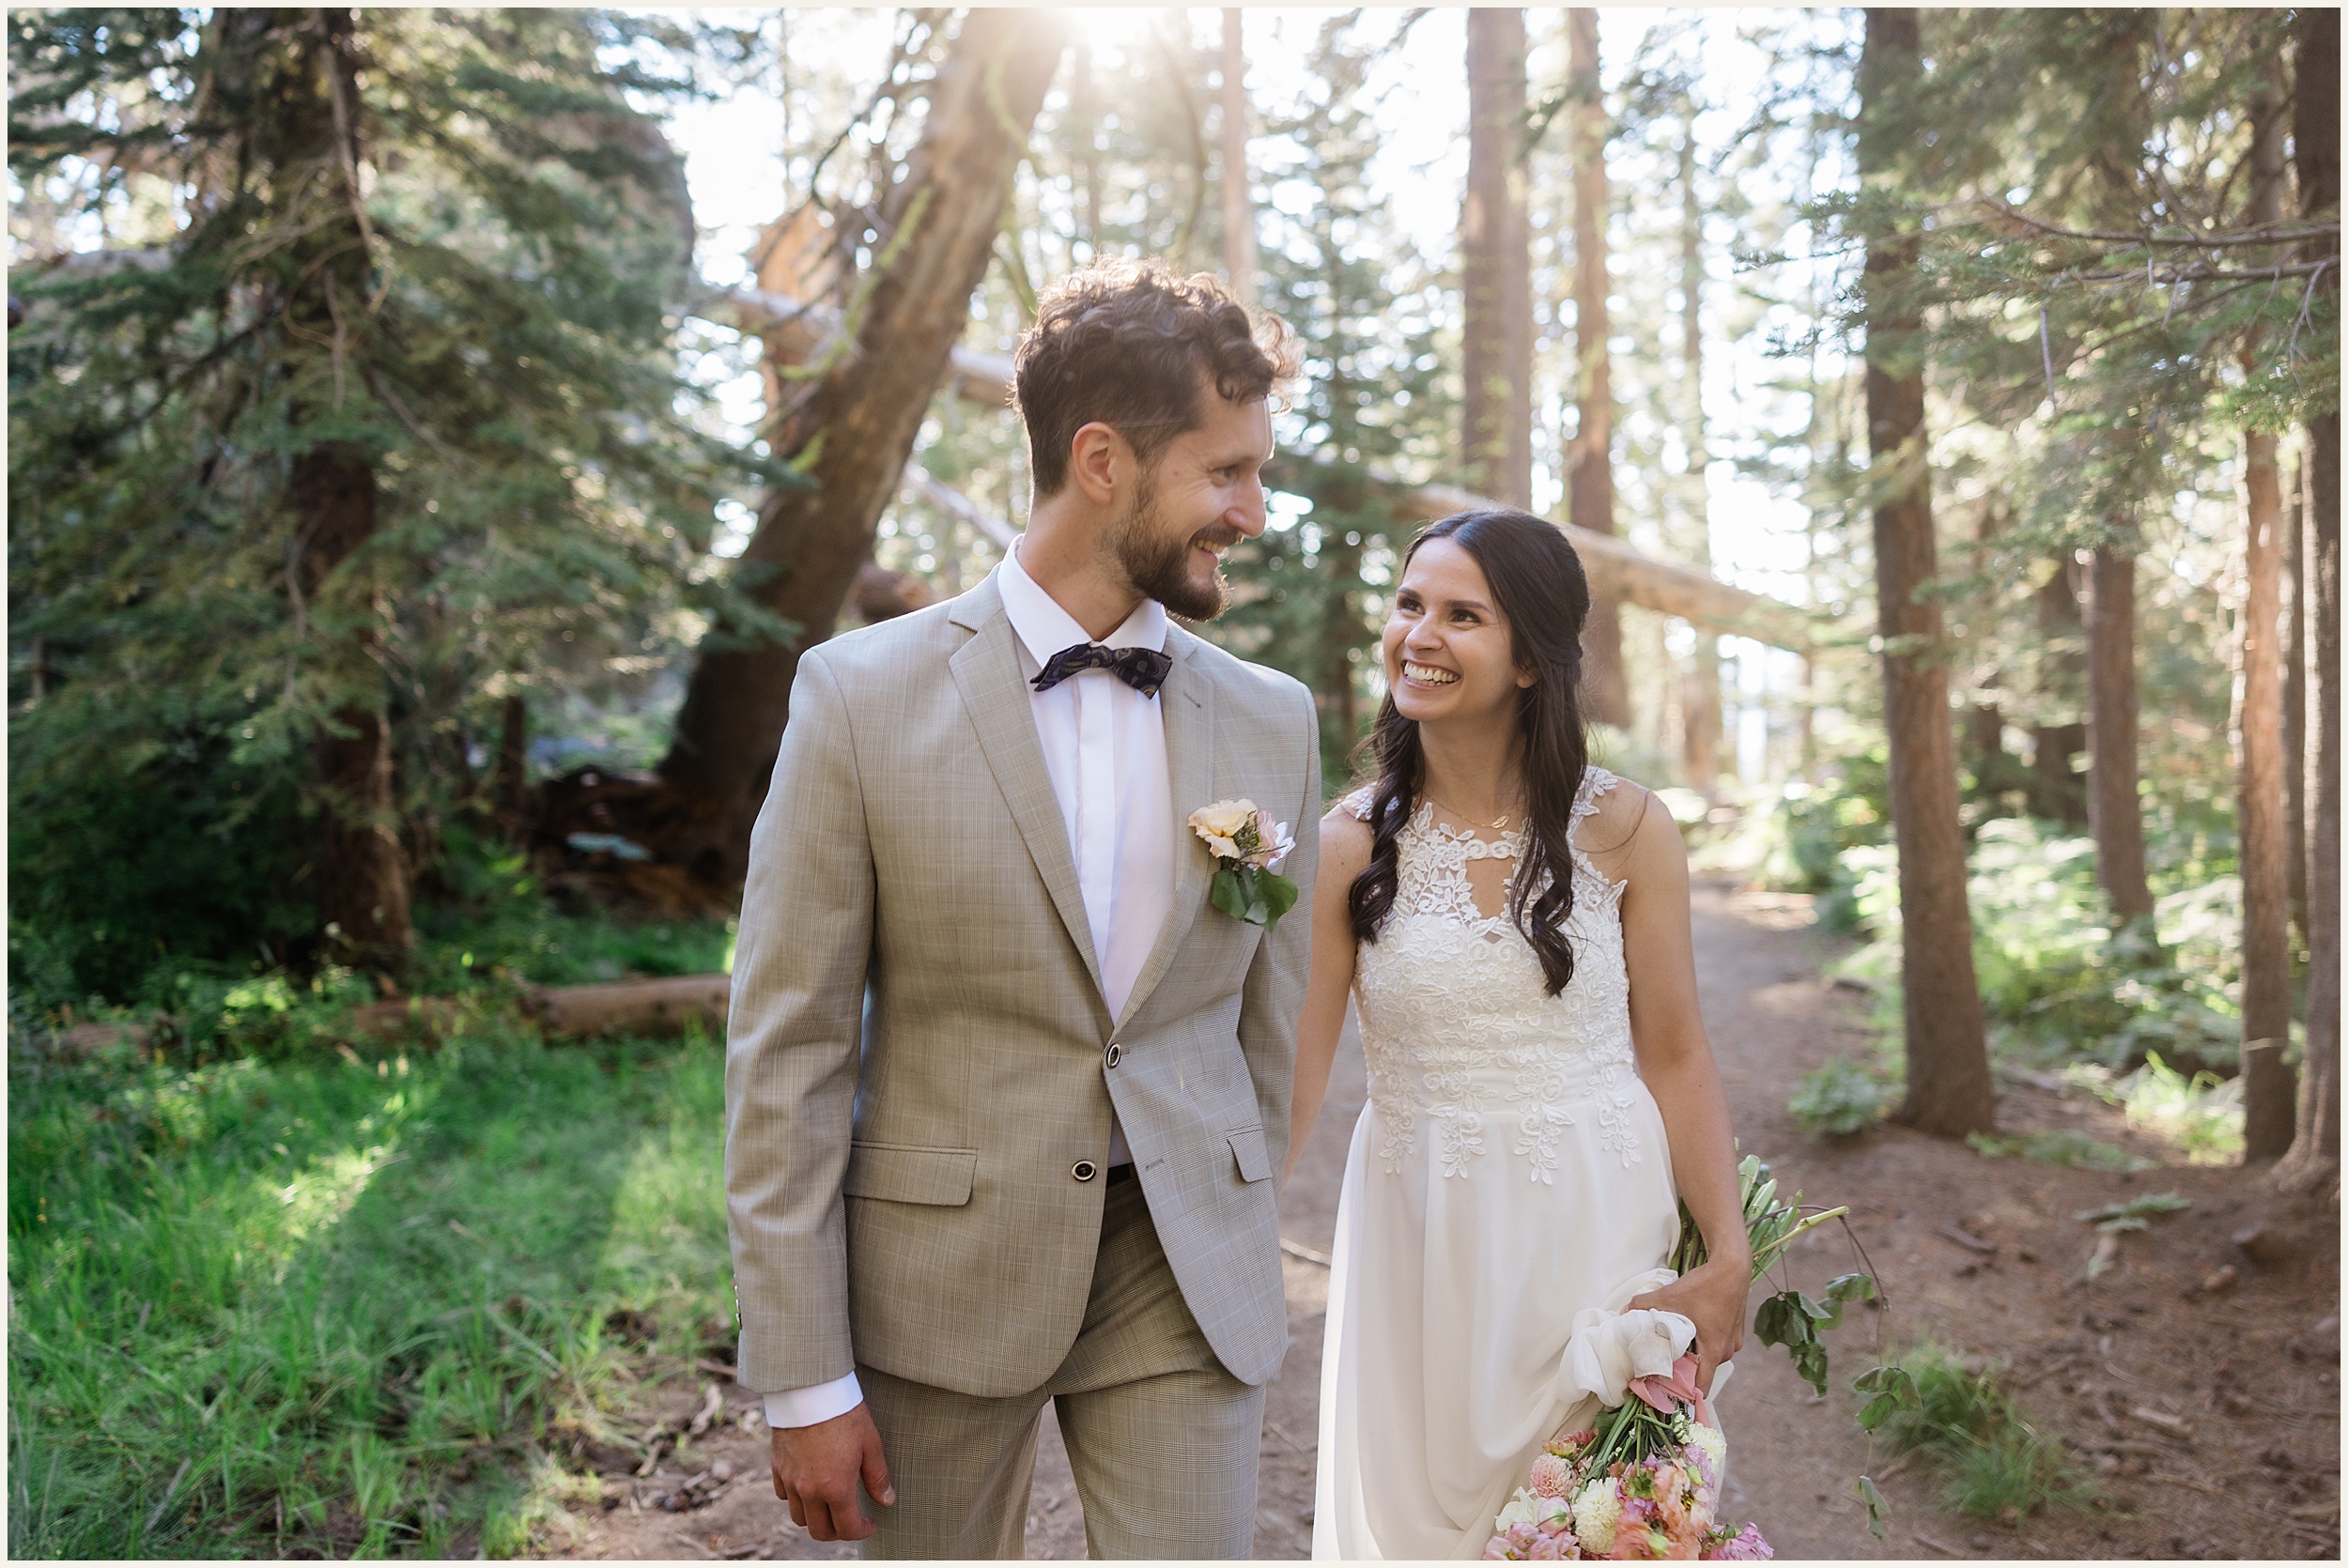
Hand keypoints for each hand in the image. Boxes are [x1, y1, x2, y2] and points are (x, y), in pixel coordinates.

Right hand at [771, 1403, 892, 1541]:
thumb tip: (887, 1500)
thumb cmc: (844, 1414)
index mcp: (836, 1488)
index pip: (848, 1529)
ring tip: (830, 1505)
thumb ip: (878, 1477)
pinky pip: (784, 1496)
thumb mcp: (870, 1444)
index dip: (863, 1531)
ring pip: (799, 1518)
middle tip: (851, 1519)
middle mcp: (809, 1491)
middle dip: (838, 1532)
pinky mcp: (777, 1467)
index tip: (871, 1523)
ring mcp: (790, 1480)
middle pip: (820, 1531)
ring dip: (815, 1518)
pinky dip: (796, 1499)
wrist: (810, 1389)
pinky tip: (809, 1486)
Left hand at [1628, 1257, 1750, 1395]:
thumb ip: (1643, 1305)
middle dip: (1683, 1369)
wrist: (1732, 1265)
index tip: (1665, 1391)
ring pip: (1709, 1356)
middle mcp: (1727, 1351)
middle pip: (1702, 1370)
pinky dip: (1704, 1340)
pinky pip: (1716, 1343)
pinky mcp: (1735, 1329)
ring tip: (1675, 1342)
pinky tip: (1691, 1326)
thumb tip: (1624, 1311)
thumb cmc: (1705, 1286)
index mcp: (1714, 1351)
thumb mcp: (1669, 1296)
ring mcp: (1734, 1341)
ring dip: (1694, 1352)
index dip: (1682, 1393)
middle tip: (1662, 1361)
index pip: (1701, 1388)